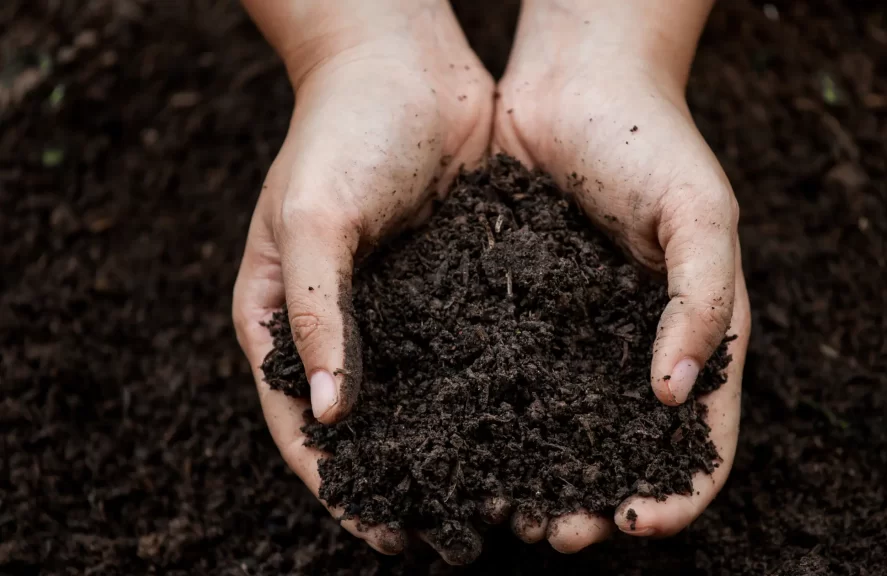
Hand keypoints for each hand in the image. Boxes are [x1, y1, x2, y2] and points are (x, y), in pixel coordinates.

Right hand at [231, 0, 492, 561]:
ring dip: (456, 449)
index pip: (303, 425)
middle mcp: (342, 325)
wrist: (407, 63)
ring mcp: (400, 310)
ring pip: (425, 399)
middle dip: (404, 482)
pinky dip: (492, 395)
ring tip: (499, 500)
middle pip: (367, 426)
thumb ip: (317, 314)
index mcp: (282, 318)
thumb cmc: (341, 130)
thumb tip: (333, 416)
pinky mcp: (454, 288)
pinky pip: (471, 355)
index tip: (384, 533)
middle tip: (450, 537)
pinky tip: (531, 429)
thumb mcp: (313, 218)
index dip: (340, 485)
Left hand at [491, 0, 750, 551]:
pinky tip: (466, 445)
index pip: (702, 439)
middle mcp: (634, 348)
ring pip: (561, 428)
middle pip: (624, 450)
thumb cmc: (652, 141)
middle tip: (557, 533)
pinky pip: (510, 379)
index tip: (639, 522)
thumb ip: (702, 302)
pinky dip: (496, 422)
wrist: (574, 82)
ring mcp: (575, 336)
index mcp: (695, 335)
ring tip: (506, 509)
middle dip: (596, 501)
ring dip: (540, 477)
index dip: (679, 491)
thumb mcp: (702, 214)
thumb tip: (674, 398)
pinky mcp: (520, 314)